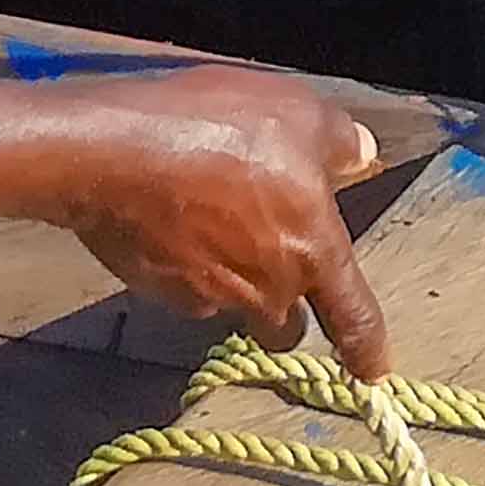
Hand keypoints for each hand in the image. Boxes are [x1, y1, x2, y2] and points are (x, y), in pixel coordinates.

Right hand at [43, 69, 394, 376]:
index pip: (352, 317)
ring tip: (208, 211)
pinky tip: (169, 215)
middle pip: (285, 321)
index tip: (373, 373)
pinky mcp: (159, 290)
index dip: (366, 348)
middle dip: (281, 301)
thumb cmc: (215, 128)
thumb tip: (359, 153)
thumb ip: (338, 140)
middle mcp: (267, 288)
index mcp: (313, 251)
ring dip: (229, 273)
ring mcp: (208, 296)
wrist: (111, 153)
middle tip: (265, 251)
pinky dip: (184, 260)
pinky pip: (184, 284)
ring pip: (233, 301)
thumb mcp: (298, 112)